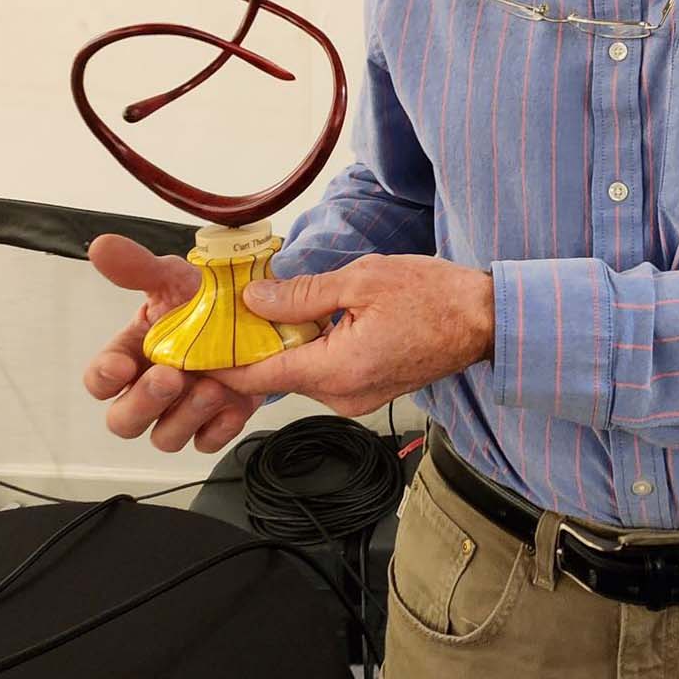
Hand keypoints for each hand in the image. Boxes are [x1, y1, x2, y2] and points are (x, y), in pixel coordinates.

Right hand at [83, 235, 264, 452]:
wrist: (256, 308)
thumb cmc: (203, 296)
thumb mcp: (173, 277)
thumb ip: (138, 267)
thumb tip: (102, 246)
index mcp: (132, 354)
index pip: (100, 380)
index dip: (103, 379)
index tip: (120, 366)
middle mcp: (150, 388)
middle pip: (124, 420)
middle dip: (143, 403)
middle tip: (169, 377)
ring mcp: (183, 409)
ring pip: (165, 437)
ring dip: (184, 416)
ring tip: (211, 386)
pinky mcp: (216, 420)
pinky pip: (209, 441)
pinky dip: (219, 428)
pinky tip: (233, 406)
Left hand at [206, 253, 493, 416]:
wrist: (486, 319)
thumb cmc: (436, 297)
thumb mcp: (362, 280)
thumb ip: (303, 294)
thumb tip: (255, 300)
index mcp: (336, 371)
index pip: (256, 378)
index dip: (219, 363)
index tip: (192, 347)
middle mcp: (342, 396)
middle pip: (276, 376)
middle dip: (252, 343)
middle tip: (232, 306)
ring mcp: (357, 398)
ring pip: (300, 372)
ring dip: (284, 343)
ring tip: (273, 304)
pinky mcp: (369, 390)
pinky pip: (325, 372)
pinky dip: (310, 348)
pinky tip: (313, 318)